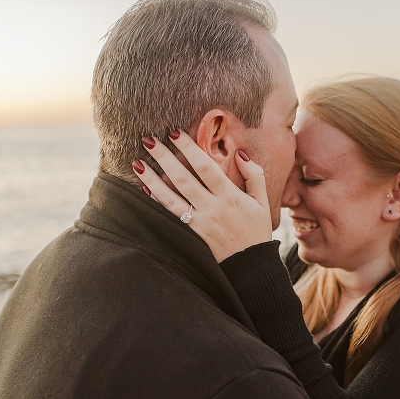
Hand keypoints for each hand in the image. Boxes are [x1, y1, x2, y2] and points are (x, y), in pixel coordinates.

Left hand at [132, 130, 272, 262]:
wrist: (251, 266)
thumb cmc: (257, 231)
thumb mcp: (263, 201)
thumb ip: (255, 175)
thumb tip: (240, 154)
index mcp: (230, 196)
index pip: (205, 167)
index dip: (189, 148)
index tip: (174, 132)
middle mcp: (212, 207)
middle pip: (183, 178)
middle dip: (165, 157)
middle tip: (148, 139)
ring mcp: (200, 222)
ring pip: (171, 197)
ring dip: (152, 179)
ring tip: (137, 163)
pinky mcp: (192, 234)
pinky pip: (171, 215)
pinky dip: (156, 201)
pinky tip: (144, 188)